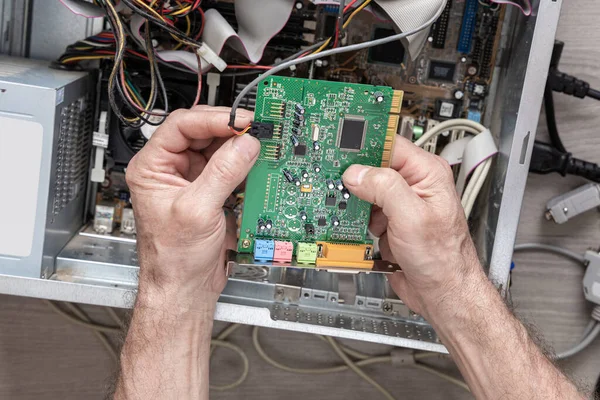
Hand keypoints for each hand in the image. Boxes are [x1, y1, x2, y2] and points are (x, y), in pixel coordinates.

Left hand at [125, 106, 259, 308]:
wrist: (185, 288)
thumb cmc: (172, 259)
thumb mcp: (197, 211)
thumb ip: (222, 173)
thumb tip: (245, 145)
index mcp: (152, 167)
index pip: (181, 126)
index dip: (213, 119)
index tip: (241, 121)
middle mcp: (170, 170)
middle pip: (202, 134)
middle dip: (230, 131)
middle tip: (256, 131)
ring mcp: (191, 181)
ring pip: (218, 150)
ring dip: (240, 148)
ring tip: (260, 146)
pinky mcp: (210, 193)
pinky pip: (229, 169)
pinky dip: (245, 166)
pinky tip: (256, 166)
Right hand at [342, 137, 485, 319]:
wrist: (441, 293)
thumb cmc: (443, 259)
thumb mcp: (412, 217)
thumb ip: (384, 188)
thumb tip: (357, 173)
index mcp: (426, 173)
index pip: (389, 144)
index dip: (363, 144)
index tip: (338, 145)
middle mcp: (414, 184)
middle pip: (373, 166)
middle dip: (355, 177)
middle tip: (337, 182)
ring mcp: (400, 203)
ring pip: (365, 189)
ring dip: (355, 201)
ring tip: (355, 212)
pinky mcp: (390, 221)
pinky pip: (365, 209)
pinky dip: (358, 217)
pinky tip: (364, 228)